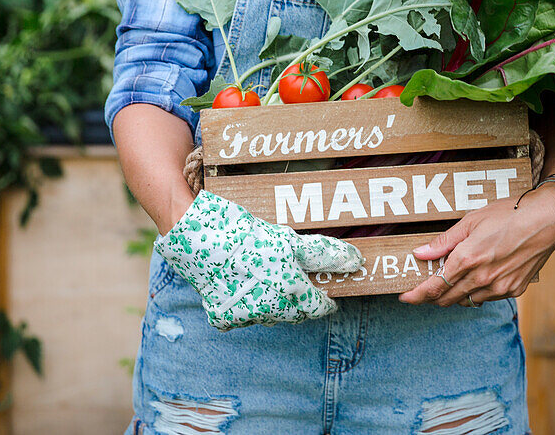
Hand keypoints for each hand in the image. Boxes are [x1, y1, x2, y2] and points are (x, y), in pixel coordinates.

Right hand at [155, 190, 363, 328]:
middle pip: (296, 314)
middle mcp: (270, 311)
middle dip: (301, 300)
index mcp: (291, 291)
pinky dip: (248, 304)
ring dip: (275, 303)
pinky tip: (244, 284)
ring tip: (268, 278)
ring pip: (271, 316)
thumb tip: (356, 261)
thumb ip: (324, 255)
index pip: (319, 307)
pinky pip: (244, 316)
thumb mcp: (290, 239)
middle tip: (297, 282)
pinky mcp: (224, 318)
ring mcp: (245, 317)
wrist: (198, 239)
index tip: (327, 294)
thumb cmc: (247, 236)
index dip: (326, 300)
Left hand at [397, 183, 554, 306]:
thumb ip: (444, 241)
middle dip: (432, 297)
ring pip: (467, 300)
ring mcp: (500, 287)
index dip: (416, 296)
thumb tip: (420, 253)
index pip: (434, 287)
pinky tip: (480, 276)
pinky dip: (478, 291)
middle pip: (447, 299)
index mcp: (468, 259)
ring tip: (454, 278)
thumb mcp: (472, 220)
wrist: (547, 219)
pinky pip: (488, 297)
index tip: (405, 298)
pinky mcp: (514, 289)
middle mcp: (482, 278)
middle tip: (425, 288)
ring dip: (456, 294)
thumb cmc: (509, 213)